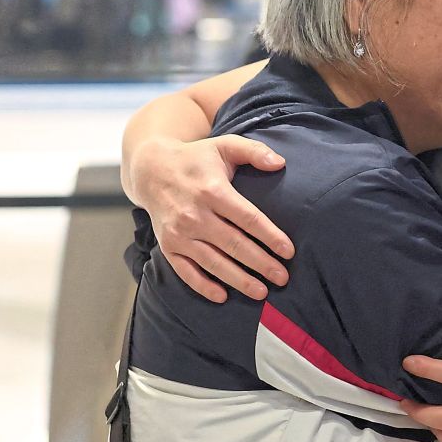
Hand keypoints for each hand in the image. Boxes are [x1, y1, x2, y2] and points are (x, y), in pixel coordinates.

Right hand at [131, 135, 293, 301]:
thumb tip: (281, 163)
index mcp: (212, 190)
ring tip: (261, 292)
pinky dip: (203, 286)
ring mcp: (179, 233)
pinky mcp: (168, 246)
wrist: (151, 170)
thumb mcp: (225, 145)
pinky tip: (222, 297)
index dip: (270, 236)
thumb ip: (254, 151)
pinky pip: (186, 271)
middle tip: (283, 278)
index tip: (289, 252)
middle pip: (234, 244)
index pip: (247, 218)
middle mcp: (194, 214)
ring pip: (213, 262)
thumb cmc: (197, 158)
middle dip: (260, 264)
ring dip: (238, 280)